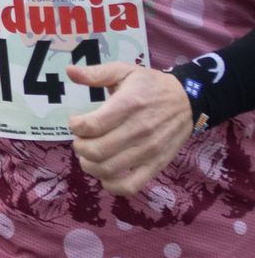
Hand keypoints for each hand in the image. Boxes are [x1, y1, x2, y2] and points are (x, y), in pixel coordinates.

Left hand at [67, 63, 191, 195]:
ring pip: (108, 169)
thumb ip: (95, 73)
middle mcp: (138, 130)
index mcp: (128, 105)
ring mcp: (149, 151)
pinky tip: (104, 174)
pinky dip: (111, 185)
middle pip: (96, 151)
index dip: (76, 126)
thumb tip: (69, 70)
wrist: (187, 101)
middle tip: (81, 139)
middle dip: (79, 146)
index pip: (92, 125)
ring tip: (89, 154)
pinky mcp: (157, 165)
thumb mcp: (124, 71)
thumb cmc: (150, 85)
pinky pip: (131, 186)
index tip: (76, 122)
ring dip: (89, 165)